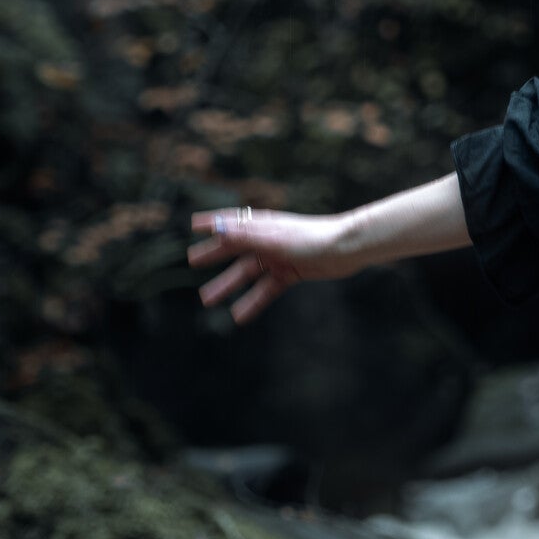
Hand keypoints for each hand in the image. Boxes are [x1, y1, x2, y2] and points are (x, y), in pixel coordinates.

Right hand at [187, 205, 362, 324]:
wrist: (346, 250)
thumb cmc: (311, 238)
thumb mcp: (274, 238)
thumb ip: (245, 235)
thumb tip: (217, 229)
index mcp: (263, 225)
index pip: (232, 221)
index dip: (213, 222)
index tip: (193, 225)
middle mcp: (268, 240)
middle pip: (235, 249)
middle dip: (214, 255)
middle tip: (192, 262)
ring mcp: (279, 258)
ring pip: (248, 274)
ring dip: (228, 285)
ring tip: (208, 299)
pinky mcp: (290, 273)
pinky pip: (266, 290)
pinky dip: (253, 302)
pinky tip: (239, 316)